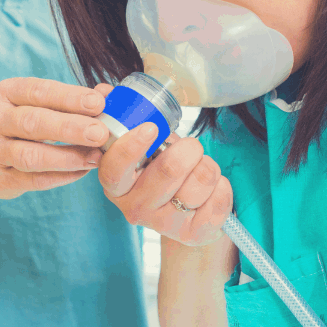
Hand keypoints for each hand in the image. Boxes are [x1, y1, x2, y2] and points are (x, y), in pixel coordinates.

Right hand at [0, 77, 109, 199]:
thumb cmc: (20, 126)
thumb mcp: (37, 105)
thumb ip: (71, 100)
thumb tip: (107, 95)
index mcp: (7, 93)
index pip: (38, 91)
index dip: (69, 97)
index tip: (98, 103)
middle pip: (32, 122)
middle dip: (69, 127)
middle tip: (100, 133)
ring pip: (31, 156)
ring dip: (66, 157)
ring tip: (95, 158)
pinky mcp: (0, 179)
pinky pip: (33, 180)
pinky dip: (61, 177)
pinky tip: (82, 172)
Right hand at [96, 98, 232, 246]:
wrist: (183, 213)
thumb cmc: (159, 169)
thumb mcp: (142, 144)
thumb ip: (122, 115)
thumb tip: (103, 91)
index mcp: (115, 183)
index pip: (115, 168)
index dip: (133, 146)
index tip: (152, 128)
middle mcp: (134, 208)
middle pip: (169, 169)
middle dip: (189, 148)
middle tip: (190, 147)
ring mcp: (163, 224)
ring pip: (200, 180)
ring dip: (207, 166)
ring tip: (199, 169)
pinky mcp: (192, 235)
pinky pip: (219, 200)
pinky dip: (223, 186)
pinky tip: (213, 187)